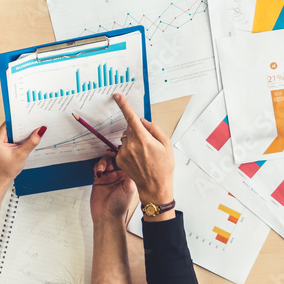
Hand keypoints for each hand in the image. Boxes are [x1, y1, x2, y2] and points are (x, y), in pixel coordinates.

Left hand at [0, 123, 45, 183]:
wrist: (0, 176)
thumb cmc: (6, 168)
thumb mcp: (21, 155)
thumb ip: (31, 142)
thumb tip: (40, 131)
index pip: (10, 123)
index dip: (21, 123)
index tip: (31, 124)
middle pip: (11, 125)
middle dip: (21, 130)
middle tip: (29, 136)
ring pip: (11, 129)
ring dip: (19, 134)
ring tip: (22, 144)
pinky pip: (9, 132)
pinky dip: (16, 137)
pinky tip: (18, 144)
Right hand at [90, 151, 136, 223]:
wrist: (106, 216)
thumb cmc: (119, 206)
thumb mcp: (129, 188)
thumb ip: (130, 173)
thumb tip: (131, 159)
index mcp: (128, 176)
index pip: (126, 160)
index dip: (123, 153)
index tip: (120, 149)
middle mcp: (119, 175)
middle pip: (115, 158)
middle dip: (112, 154)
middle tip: (110, 153)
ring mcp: (109, 176)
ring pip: (105, 161)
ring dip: (103, 161)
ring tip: (103, 168)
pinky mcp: (99, 179)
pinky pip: (97, 167)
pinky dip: (97, 166)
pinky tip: (99, 171)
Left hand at [112, 93, 174, 211]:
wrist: (155, 187)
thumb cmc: (164, 167)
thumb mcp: (166, 145)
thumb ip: (154, 129)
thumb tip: (142, 121)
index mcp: (143, 139)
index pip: (131, 118)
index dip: (124, 105)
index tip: (117, 96)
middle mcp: (131, 144)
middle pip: (130, 129)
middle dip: (137, 131)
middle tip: (149, 144)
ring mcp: (124, 153)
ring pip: (126, 138)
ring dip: (133, 141)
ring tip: (144, 154)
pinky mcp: (120, 160)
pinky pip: (123, 148)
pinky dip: (129, 150)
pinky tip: (138, 160)